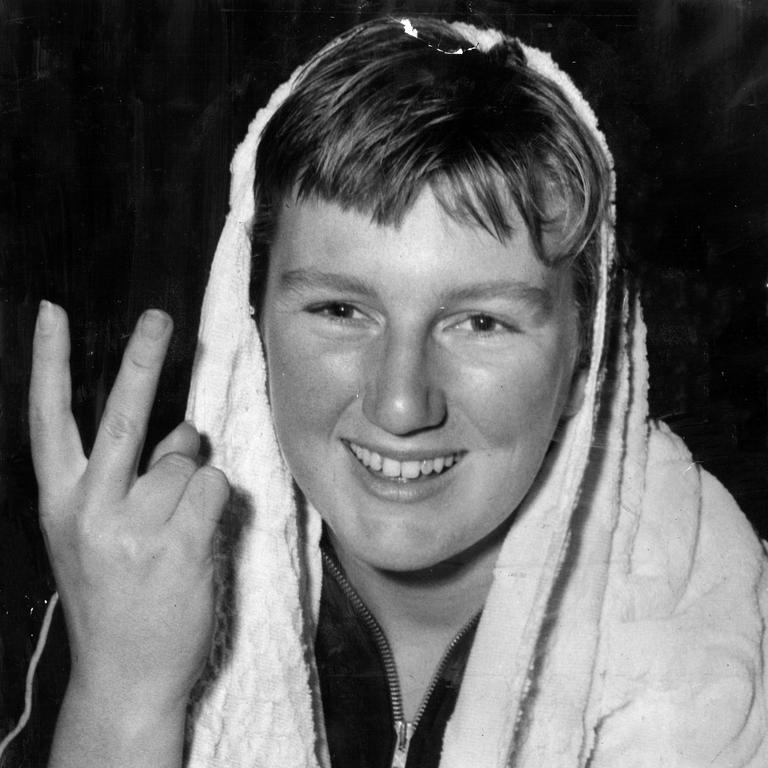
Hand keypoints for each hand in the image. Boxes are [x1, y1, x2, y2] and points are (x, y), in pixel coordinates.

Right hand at [29, 302, 227, 715]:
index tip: (50, 313)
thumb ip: (128, 478)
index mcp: (61, 501)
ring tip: (178, 524)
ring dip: (194, 478)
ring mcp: (133, 527)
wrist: (124, 675)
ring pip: (187, 458)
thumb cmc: (114, 595)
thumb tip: (184, 430)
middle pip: (121, 418)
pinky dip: (217, 500)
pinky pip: (215, 486)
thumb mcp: (94, 535)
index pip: (48, 419)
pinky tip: (198, 536)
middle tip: (158, 316)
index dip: (48, 362)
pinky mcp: (177, 545)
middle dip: (141, 360)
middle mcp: (89, 508)